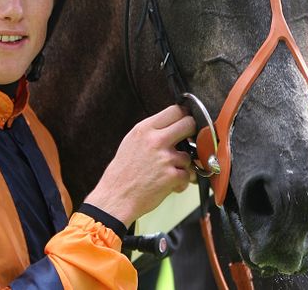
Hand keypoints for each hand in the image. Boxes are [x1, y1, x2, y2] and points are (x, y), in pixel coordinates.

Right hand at [84, 105, 195, 226]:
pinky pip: (188, 175)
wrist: (115, 198)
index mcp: (144, 129)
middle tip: (188, 142)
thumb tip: (172, 123)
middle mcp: (156, 140)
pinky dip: (180, 182)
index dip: (184, 115)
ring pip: (188, 155)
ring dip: (182, 166)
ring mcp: (165, 158)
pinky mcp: (172, 176)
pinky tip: (168, 185)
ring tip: (166, 173)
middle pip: (188, 124)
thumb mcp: (131, 142)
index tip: (185, 122)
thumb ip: (151, 131)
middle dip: (192, 133)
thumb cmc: (122, 173)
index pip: (175, 110)